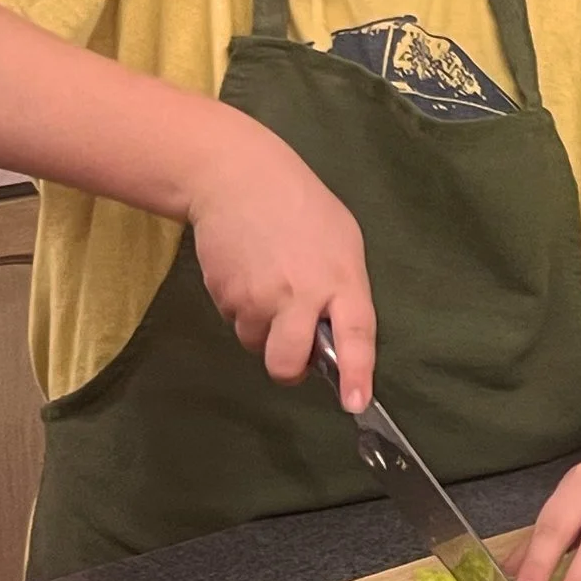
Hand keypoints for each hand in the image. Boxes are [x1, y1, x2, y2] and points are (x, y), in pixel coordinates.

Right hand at [188, 124, 377, 409]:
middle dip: (289, 368)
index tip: (355, 403)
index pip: (355, 337)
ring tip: (270, 284)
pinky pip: (236, 321)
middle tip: (293, 350)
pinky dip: (243, 308)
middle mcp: (299, 295)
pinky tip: (249, 273)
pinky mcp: (224, 294)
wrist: (236, 177)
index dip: (356, 375)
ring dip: (264, 329)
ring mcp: (256, 297)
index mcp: (341, 281)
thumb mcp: (343, 242)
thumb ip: (345, 289)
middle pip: (287, 363)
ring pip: (258, 343)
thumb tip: (338, 331)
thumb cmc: (302, 207)